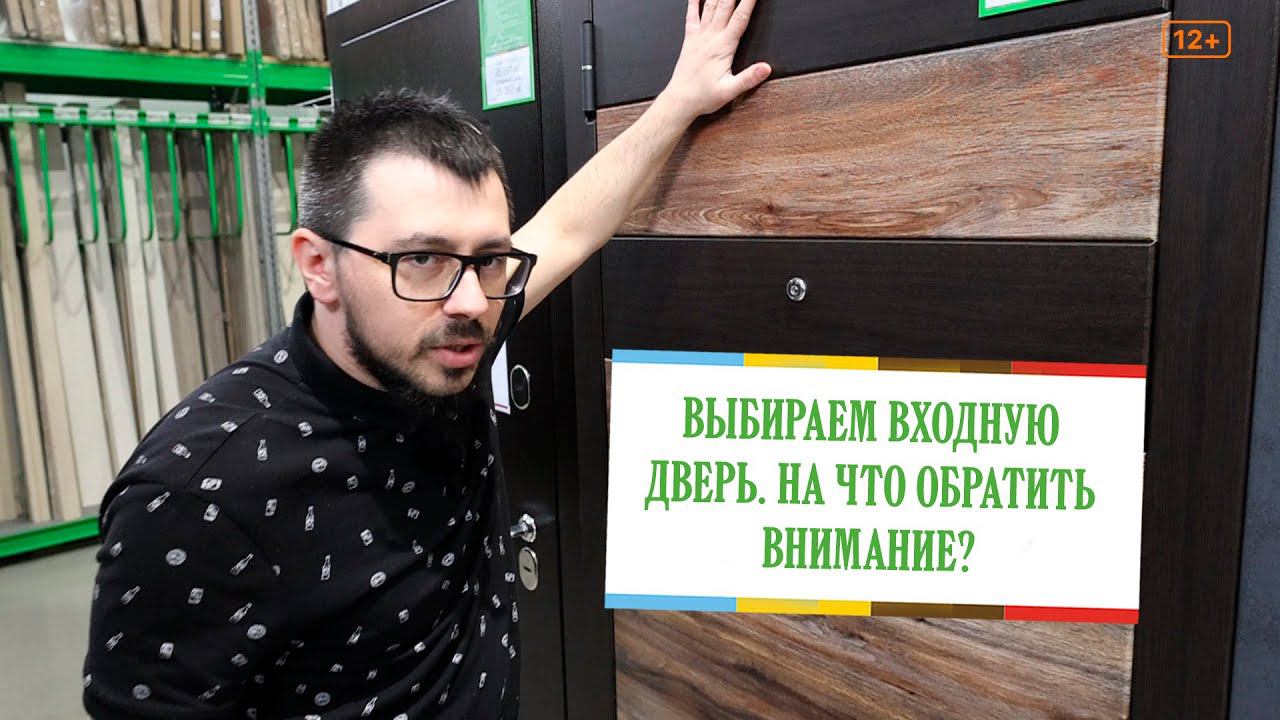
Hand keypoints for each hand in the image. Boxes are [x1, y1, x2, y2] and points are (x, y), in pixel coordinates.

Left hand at [657, 0, 771, 123]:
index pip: (741, 17)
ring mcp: (699, 36)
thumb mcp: (729, 91)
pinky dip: (693, 3)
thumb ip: (748, 78)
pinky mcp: (690, 39)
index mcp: (723, 47)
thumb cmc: (702, 96)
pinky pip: (691, 16)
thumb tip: (765, 68)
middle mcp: (711, 37)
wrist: (680, 100)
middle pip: (726, 5)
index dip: (749, 1)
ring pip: (710, 6)